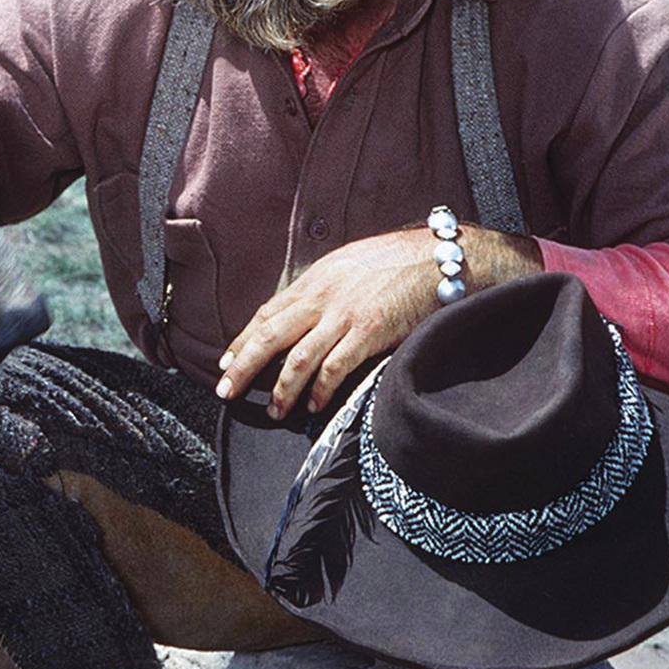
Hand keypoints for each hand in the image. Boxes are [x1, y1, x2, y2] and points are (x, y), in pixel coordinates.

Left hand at [215, 225, 541, 418]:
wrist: (442, 257)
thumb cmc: (401, 261)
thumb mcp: (352, 265)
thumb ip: (326, 288)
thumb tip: (305, 312)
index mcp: (317, 279)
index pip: (268, 312)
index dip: (244, 340)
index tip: (226, 362)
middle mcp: (323, 296)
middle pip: (270, 335)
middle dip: (244, 366)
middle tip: (226, 391)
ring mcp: (345, 314)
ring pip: (298, 357)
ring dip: (281, 388)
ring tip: (272, 411)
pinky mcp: (370, 331)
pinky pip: (335, 366)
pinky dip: (320, 389)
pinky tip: (313, 405)